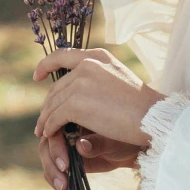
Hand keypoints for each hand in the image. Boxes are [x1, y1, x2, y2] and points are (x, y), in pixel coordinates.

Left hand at [32, 48, 164, 149]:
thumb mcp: (119, 78)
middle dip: (48, 104)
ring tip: (43, 131)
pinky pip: (55, 117)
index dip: (46, 65)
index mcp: (97, 56)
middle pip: (57, 86)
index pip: (62, 55)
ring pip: (53, 103)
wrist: (152, 117)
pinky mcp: (76, 104)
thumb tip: (80, 87)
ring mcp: (80, 83)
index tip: (36, 76)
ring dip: (46, 118)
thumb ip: (98, 77)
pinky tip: (50, 135)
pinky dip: (50, 127)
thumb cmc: (142, 105)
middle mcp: (87, 65)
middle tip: (44, 118)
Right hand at [39, 129, 141, 189]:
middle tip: (63, 181)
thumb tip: (80, 145)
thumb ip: (97, 143)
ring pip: (46, 155)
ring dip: (51, 173)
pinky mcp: (65, 157)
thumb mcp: (114, 142)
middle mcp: (65, 127)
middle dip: (52, 163)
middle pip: (46, 143)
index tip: (65, 166)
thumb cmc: (124, 140)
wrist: (129, 151)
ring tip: (63, 188)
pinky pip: (53, 166)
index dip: (56, 147)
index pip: (54, 128)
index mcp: (74, 114)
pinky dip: (54, 178)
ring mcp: (63, 142)